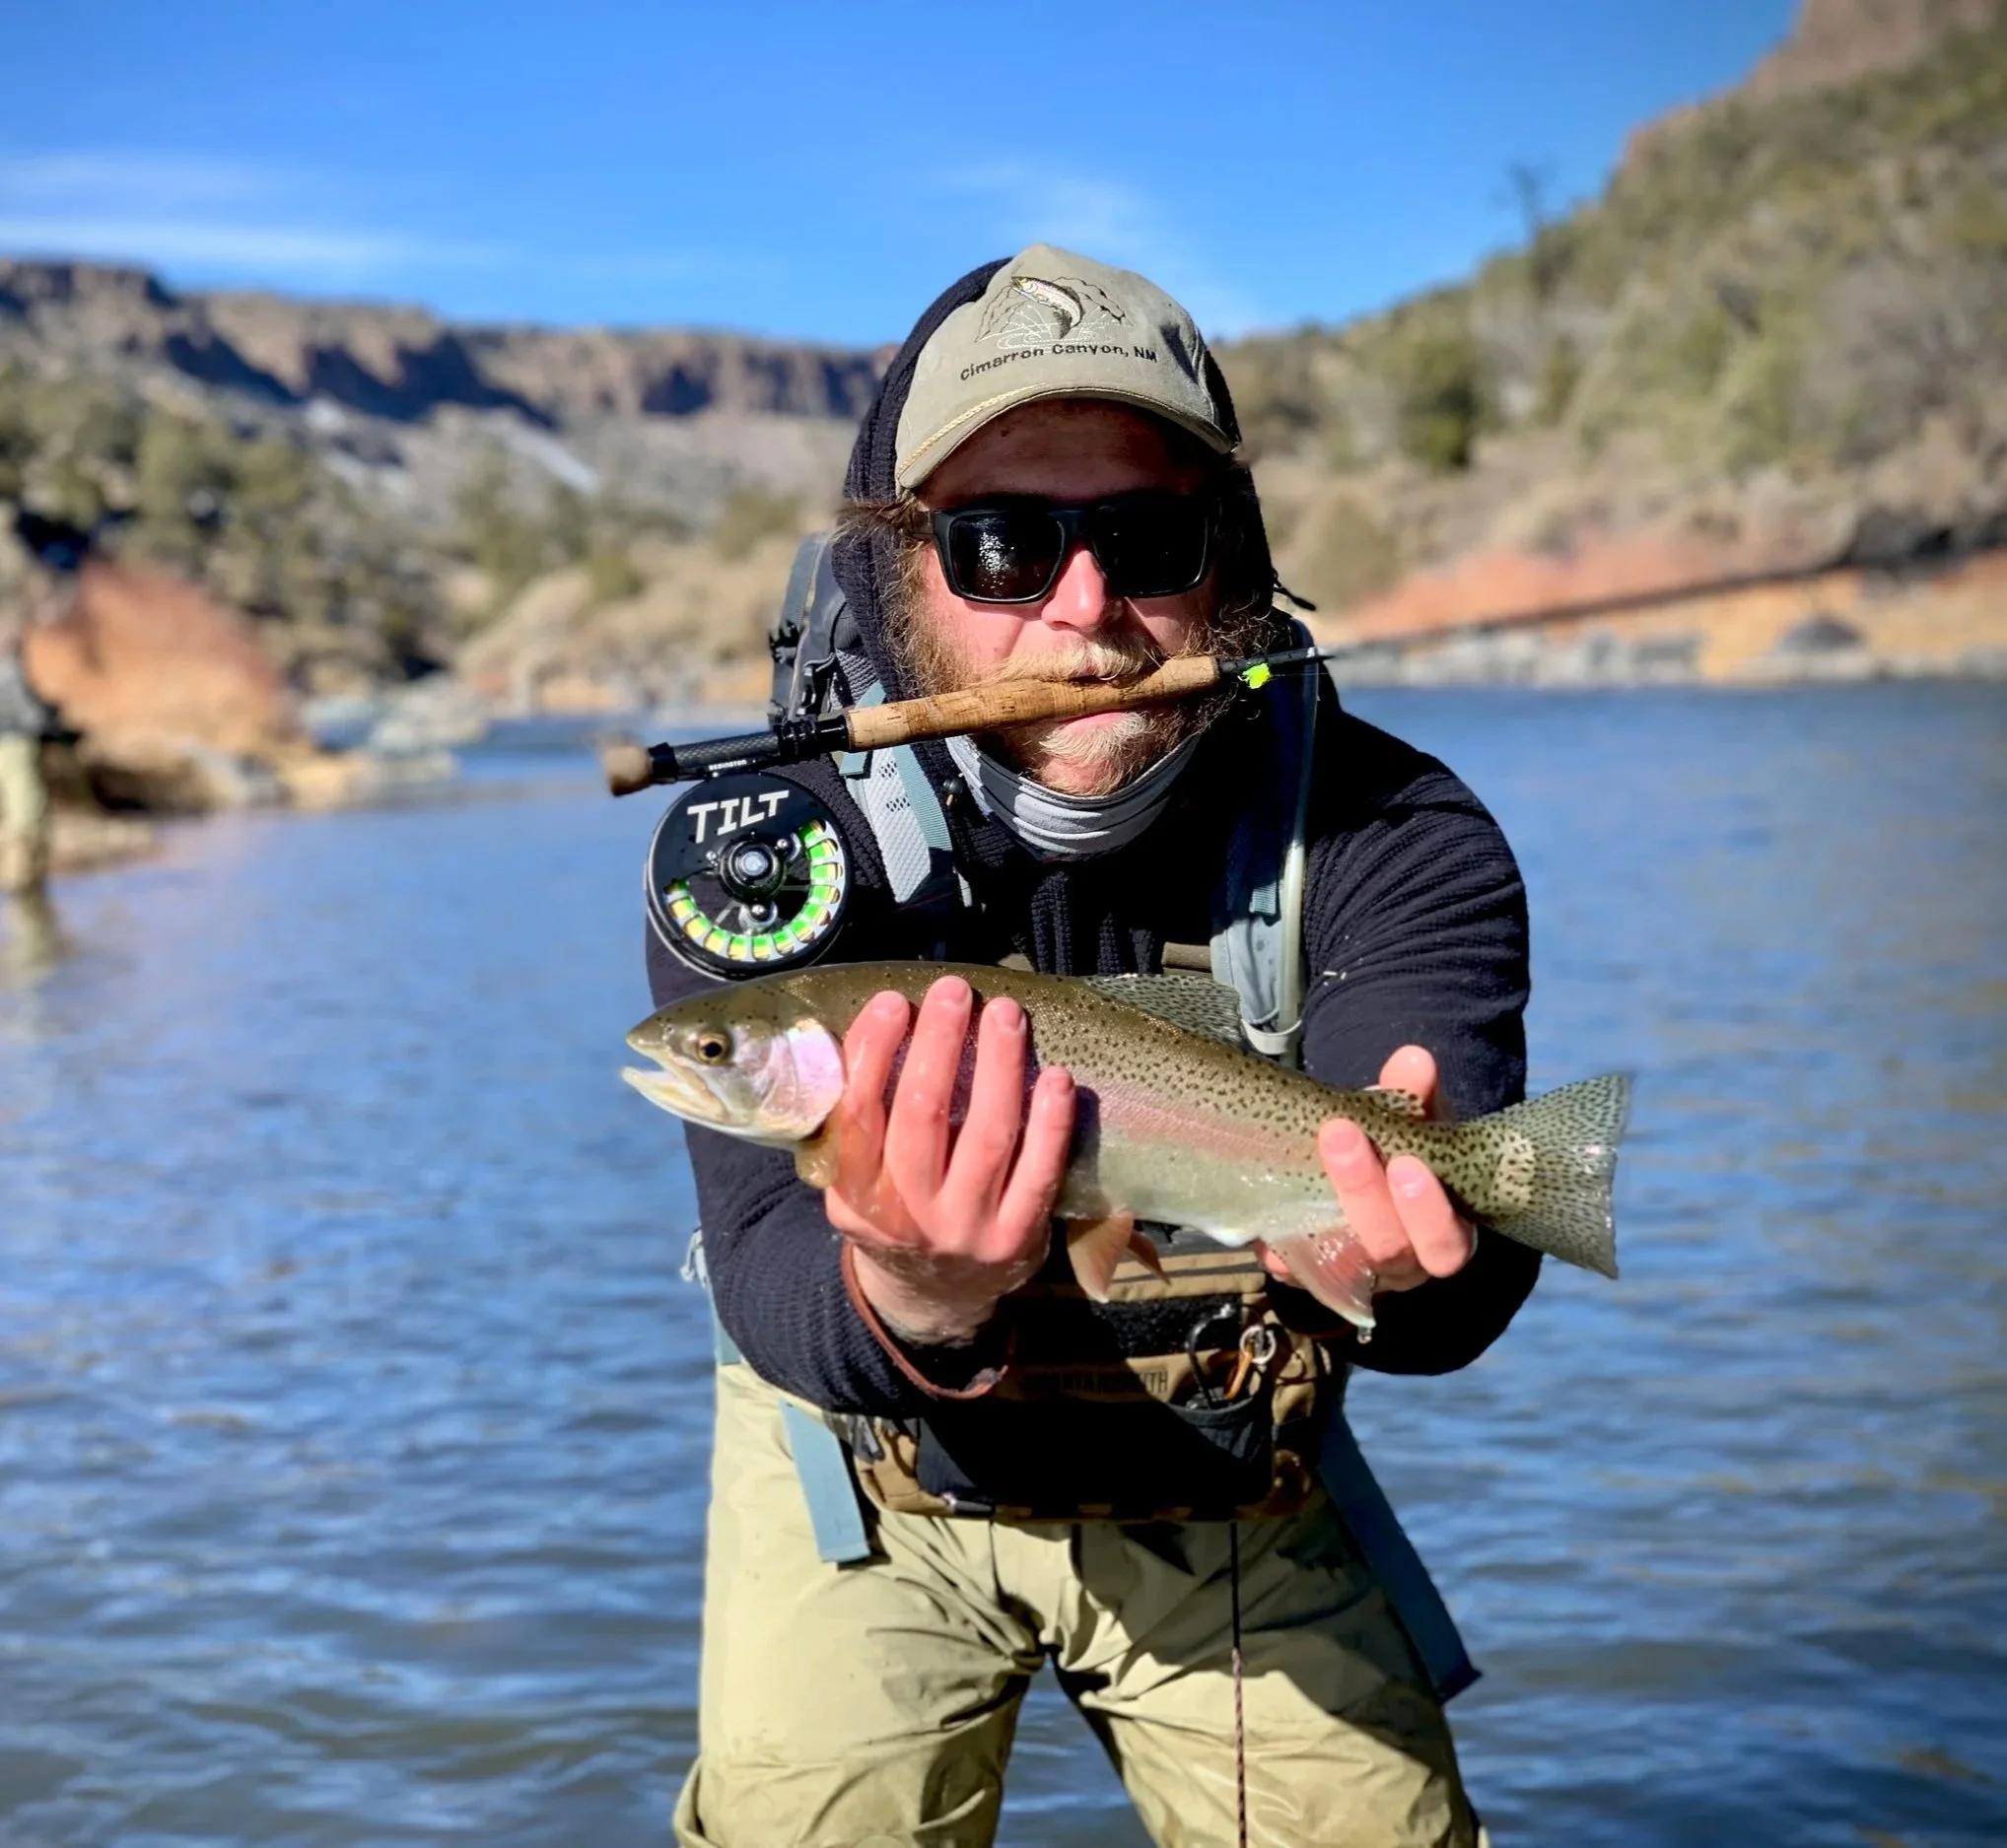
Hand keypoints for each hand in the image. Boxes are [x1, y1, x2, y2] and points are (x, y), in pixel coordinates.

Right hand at [826, 976, 1075, 1343]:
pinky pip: (1039, 1171)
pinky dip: (1051, 1123)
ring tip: (1006, 1015)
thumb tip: (882, 1022)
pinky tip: (1056, 1078)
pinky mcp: (1016, 1237)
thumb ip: (861, 1120)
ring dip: (1001, 1067)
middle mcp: (906, 1215)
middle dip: (940, 1045)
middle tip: (955, 992)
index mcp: (855, 1195)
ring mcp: (966, 1228)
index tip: (895, 1002)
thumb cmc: (897, 1209)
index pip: (860, 1113)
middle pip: (924, 1116)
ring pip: (988, 1136)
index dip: (875, 1051)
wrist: (934, 1294)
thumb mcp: (859, 1178)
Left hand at [1259, 1044, 1475, 1296]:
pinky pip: (1293, 1271)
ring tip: (1296, 1161)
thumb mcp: (1411, 1122)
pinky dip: (1280, 1251)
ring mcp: (1357, 1274)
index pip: (1446, 1242)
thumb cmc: (1399, 1150)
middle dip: (1364, 1193)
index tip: (1405, 1161)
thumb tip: (1414, 1059)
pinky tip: (1265, 1229)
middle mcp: (1404, 1264)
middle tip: (1339, 1134)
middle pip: (1389, 1250)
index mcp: (1443, 1234)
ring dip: (1320, 1214)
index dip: (1428, 1210)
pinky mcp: (1313, 1272)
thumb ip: (1414, 1095)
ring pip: (1343, 1263)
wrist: (1363, 1167)